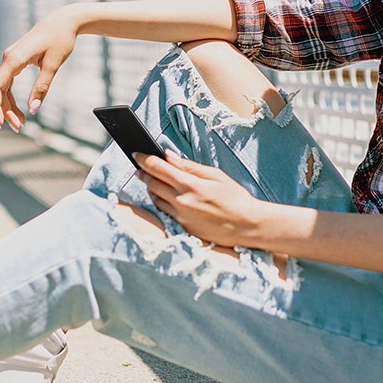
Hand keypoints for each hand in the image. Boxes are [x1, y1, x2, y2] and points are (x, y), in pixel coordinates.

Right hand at [0, 7, 78, 130]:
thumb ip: (42, 87)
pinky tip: (21, 108)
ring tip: (21, 122)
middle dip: (5, 111)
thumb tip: (33, 108)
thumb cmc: (60, 40)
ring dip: (9, 106)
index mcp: (14, 59)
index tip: (1, 123)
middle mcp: (8, 58)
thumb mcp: (53, 65)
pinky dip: (12, 97)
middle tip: (18, 128)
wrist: (63, 21)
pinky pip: (8, 82)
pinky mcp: (16, 60)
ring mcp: (11, 59)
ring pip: (3, 88)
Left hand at [135, 151, 266, 248]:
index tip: (136, 154)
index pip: (157, 168)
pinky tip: (164, 197)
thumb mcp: (215, 175)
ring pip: (155, 200)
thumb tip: (168, 157)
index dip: (144, 159)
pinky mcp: (182, 228)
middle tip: (140, 168)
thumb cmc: (235, 198)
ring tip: (153, 181)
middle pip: (152, 184)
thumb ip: (189, 166)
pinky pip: (164, 213)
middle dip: (143, 173)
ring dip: (151, 189)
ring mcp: (180, 217)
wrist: (247, 226)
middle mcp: (181, 202)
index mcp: (189, 185)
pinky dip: (161, 203)